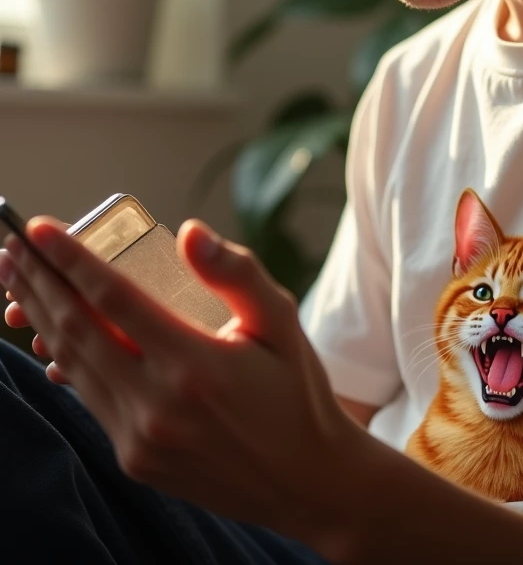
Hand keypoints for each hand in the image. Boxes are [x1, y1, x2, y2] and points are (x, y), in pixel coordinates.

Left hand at [0, 219, 366, 541]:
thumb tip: (189, 232)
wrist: (307, 479)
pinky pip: (88, 399)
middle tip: (12, 247)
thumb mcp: (281, 321)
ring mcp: (141, 438)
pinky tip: (47, 334)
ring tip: (17, 282)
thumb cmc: (296, 391)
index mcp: (195, 365)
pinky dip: (63, 360)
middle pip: (78, 330)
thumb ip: (236, 274)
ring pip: (73, 366)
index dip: (71, 260)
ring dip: (40, 319)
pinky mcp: (135, 458)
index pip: (114, 299)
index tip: (39, 229)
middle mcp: (158, 405)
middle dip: (39, 282)